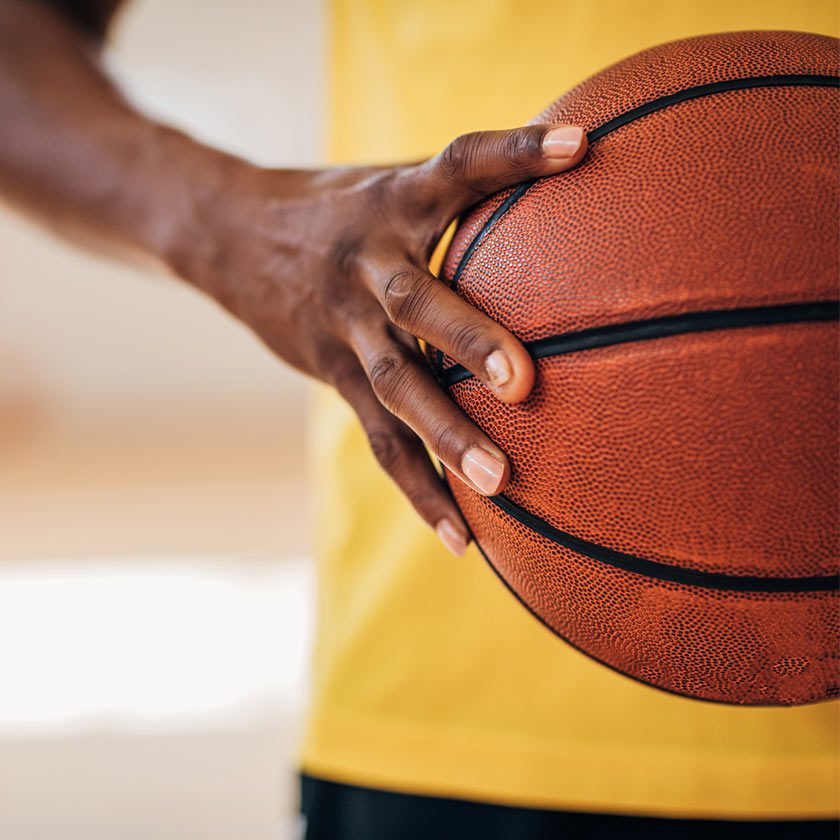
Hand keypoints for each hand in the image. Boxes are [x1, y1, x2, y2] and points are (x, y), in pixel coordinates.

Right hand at [176, 125, 586, 554]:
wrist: (230, 235)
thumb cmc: (342, 207)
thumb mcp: (390, 180)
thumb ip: (462, 190)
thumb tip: (566, 185)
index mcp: (393, 201)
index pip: (457, 165)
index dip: (512, 153)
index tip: (578, 147)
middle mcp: (365, 265)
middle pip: (414, 302)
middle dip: (467, 339)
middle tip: (523, 382)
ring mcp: (343, 326)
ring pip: (394, 385)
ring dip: (444, 436)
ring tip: (499, 483)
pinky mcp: (332, 373)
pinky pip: (379, 439)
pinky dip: (420, 490)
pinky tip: (462, 538)